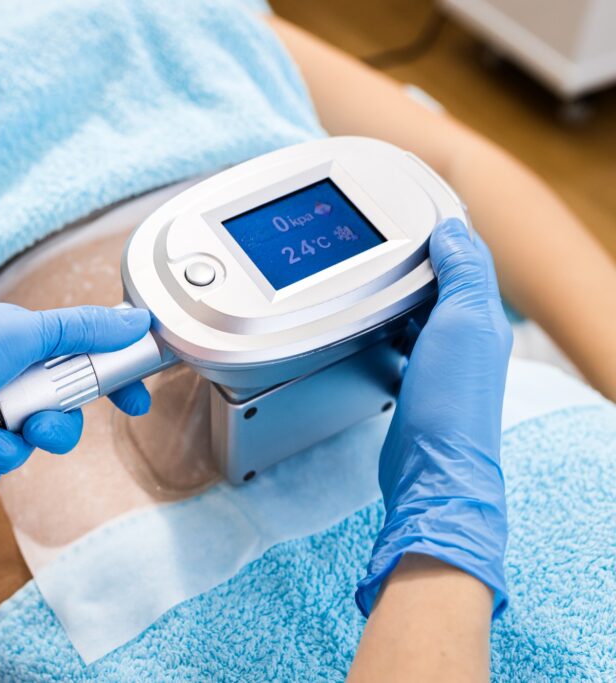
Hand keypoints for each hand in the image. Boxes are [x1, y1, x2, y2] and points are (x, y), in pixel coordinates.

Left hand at [0, 304, 151, 517]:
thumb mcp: (14, 335)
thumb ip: (79, 330)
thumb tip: (136, 318)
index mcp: (21, 343)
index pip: (85, 360)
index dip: (113, 381)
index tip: (135, 404)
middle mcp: (5, 377)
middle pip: (61, 413)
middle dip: (52, 427)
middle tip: (34, 426)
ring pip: (27, 448)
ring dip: (5, 450)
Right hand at [355, 219, 511, 617]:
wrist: (431, 468)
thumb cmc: (450, 401)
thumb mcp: (463, 322)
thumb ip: (464, 272)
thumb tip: (454, 230)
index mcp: (481, 317)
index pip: (466, 260)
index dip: (440, 236)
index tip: (407, 218)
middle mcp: (465, 340)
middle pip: (437, 287)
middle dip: (412, 266)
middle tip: (377, 248)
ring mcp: (440, 366)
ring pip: (416, 316)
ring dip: (396, 300)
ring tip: (367, 286)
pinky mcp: (415, 388)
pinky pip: (399, 347)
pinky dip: (384, 335)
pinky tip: (366, 336)